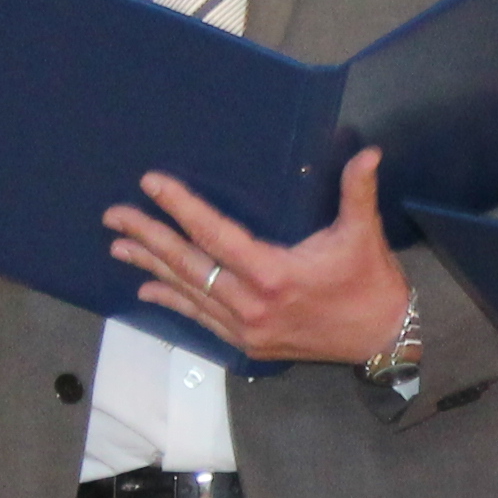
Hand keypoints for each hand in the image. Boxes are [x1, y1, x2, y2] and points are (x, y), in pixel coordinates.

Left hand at [107, 148, 413, 366]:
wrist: (382, 340)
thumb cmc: (371, 283)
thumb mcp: (364, 235)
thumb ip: (357, 192)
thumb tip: (370, 152)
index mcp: (275, 274)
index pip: (215, 235)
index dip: (181, 208)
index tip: (152, 184)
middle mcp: (252, 305)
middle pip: (189, 265)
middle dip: (149, 237)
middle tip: (115, 216)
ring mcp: (247, 330)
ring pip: (189, 293)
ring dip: (152, 268)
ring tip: (119, 246)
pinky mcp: (248, 346)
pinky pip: (201, 320)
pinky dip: (173, 301)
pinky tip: (149, 287)